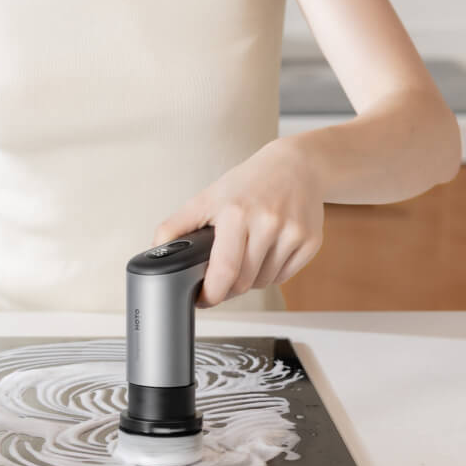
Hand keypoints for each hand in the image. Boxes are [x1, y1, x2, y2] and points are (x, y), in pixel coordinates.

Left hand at [149, 139, 325, 307]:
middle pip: (242, 282)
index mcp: (236, 213)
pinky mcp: (311, 242)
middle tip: (220, 278)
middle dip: (227, 288)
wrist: (296, 166)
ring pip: (263, 282)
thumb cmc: (248, 184)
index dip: (211, 294)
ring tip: (247, 252)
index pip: (224, 270)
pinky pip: (283, 277)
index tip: (202, 299)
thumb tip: (155, 251)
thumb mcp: (207, 197)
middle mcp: (267, 223)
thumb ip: (176, 225)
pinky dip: (271, 272)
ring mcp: (292, 234)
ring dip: (249, 279)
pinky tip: (268, 249)